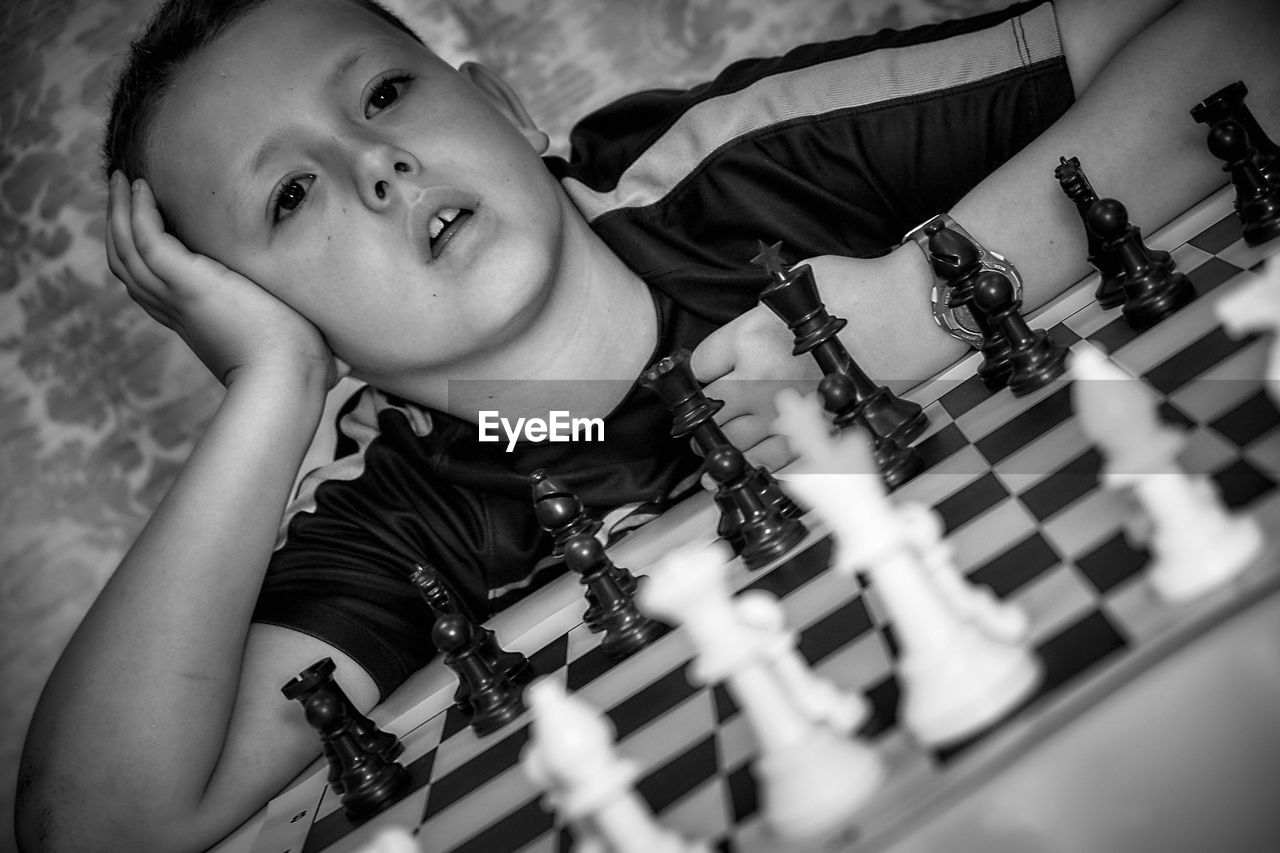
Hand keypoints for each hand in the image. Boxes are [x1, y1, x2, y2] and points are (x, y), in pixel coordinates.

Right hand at [106, 173, 345, 389]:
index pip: (154, 284)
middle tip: (121, 189)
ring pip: (127, 249)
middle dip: (120, 224)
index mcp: (197, 320)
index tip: (147, 224)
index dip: (143, 253)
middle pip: (129, 263)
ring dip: (119, 211)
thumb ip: (314, 344)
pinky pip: (147, 240)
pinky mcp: (188, 285)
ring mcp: (179, 297)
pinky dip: (137, 214)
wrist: (288, 380)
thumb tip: (354, 363)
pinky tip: (139, 188)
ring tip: (119, 178)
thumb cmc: (300, 370)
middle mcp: (178, 310)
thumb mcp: (298, 347)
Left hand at [689, 249, 951, 473]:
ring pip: (734, 441)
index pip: (701, 366)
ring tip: (717, 447)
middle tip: (704, 418)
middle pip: (711, 409)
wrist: (911, 311)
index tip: (706, 378)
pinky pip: (771, 460)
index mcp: (749, 337)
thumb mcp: (792, 286)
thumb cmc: (858, 289)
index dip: (699, 373)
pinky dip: (754, 464)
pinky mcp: (816, 431)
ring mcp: (788, 410)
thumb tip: (740, 339)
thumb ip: (759, 316)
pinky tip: (747, 463)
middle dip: (705, 414)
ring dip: (722, 444)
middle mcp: (760, 378)